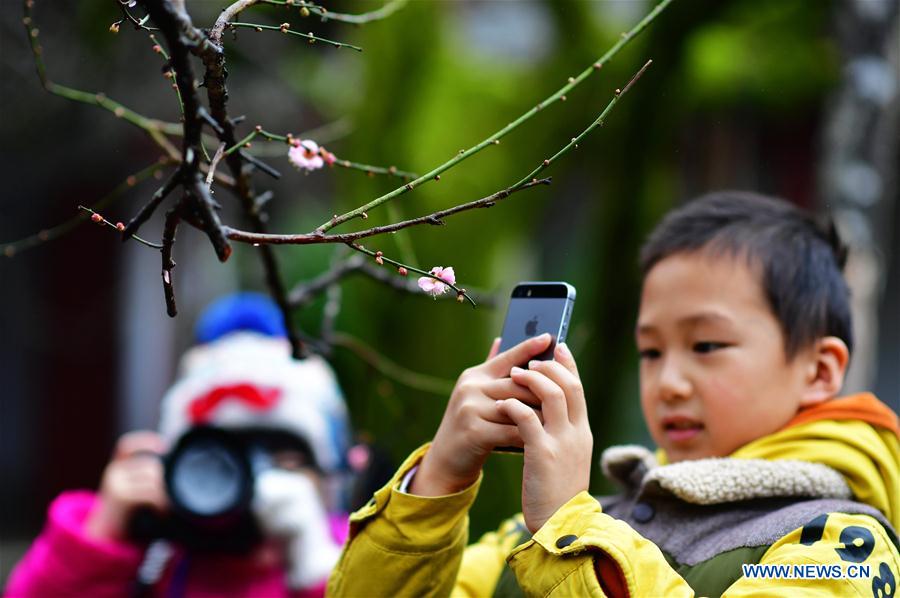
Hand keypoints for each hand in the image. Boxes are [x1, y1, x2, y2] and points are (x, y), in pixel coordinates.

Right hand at [84, 431, 168, 540]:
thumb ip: (143, 481)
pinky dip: (161, 503)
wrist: (101, 541)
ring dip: (165, 493)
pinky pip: (150, 493)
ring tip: (167, 508)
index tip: (164, 446)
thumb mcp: (130, 494)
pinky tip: (162, 513)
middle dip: (165, 480)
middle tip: (172, 498)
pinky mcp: (120, 496)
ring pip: (153, 478)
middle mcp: (114, 472)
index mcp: (116, 469)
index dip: (144, 441)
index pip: (126, 446)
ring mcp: (115, 482)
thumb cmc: (123, 519)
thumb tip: (170, 473)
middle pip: (151, 465)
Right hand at [410, 334, 552, 496]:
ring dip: (541, 416)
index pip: (507, 357)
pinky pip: (511, 430)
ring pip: (518, 408)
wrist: (446, 461)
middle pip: (518, 383)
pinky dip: (529, 435)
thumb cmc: (470, 425)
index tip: (550, 338)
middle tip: (567, 395)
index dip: (529, 347)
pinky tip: (543, 440)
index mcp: (475, 375)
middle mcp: (471, 387)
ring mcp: (470, 408)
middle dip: (543, 391)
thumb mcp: (476, 395)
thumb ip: (491, 369)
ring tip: (560, 419)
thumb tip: (501, 340)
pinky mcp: (474, 432)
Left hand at [496, 343, 591, 532]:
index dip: (568, 365)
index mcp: (582, 433)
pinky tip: (503, 403)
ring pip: (551, 394)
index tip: (558, 347)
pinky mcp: (543, 454)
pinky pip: (527, 419)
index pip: (579, 388)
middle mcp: (576, 433)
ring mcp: (562, 443)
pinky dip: (514, 406)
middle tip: (530, 359)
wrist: (561, 526)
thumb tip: (546, 410)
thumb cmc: (557, 492)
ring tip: (514, 373)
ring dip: (531, 379)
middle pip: (568, 385)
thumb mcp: (564, 457)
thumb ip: (559, 432)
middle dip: (549, 366)